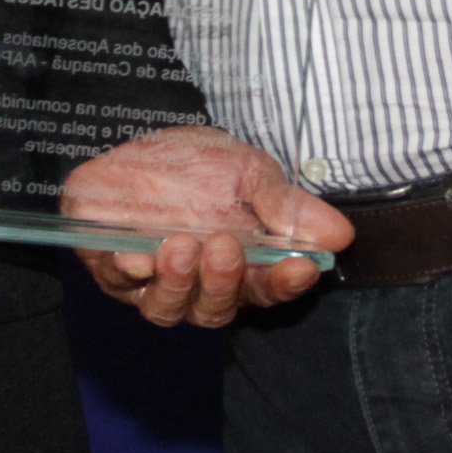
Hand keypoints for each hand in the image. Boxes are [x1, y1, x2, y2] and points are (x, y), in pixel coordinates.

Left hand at [65, 126, 351, 329]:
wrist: (137, 144)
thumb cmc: (200, 165)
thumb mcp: (247, 171)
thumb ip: (284, 205)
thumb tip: (339, 235)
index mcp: (242, 265)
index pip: (268, 287)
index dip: (285, 283)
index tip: (300, 267)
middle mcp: (199, 285)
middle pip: (217, 307)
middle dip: (222, 281)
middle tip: (224, 247)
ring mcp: (155, 282)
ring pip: (168, 307)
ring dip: (176, 282)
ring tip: (180, 248)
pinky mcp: (112, 270)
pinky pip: (118, 283)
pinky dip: (125, 273)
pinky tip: (131, 256)